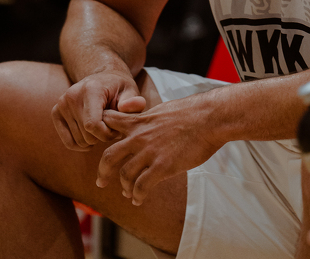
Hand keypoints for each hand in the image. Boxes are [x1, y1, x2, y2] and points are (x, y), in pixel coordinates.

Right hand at [51, 71, 145, 150]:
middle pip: (86, 135)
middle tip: (112, 127)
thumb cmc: (119, 87)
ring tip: (103, 127)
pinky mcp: (56, 112)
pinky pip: (68, 141)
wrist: (103, 78)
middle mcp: (72, 95)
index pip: (92, 125)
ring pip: (78, 141)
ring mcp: (62, 104)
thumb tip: (128, 107)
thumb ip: (133, 101)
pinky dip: (81, 144)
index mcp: (90, 89)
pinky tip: (91, 135)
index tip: (117, 129)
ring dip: (93, 140)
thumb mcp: (130, 91)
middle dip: (102, 137)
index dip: (107, 134)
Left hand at [96, 93, 221, 204]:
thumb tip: (147, 124)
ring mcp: (150, 152)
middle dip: (102, 172)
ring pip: (124, 175)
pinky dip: (137, 196)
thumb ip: (149, 120)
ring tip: (129, 194)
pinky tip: (139, 200)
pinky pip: (141, 187)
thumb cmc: (191, 112)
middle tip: (101, 182)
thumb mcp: (162, 110)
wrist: (209, 117)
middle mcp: (140, 137)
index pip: (110, 122)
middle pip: (109, 157)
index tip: (100, 144)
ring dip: (125, 188)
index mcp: (140, 121)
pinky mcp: (162, 167)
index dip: (101, 132)